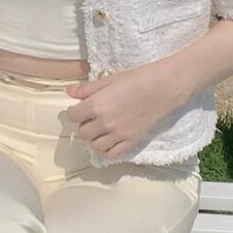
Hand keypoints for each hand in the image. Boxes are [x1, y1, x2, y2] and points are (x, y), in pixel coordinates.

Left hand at [63, 59, 191, 159]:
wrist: (163, 87)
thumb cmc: (136, 79)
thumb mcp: (109, 80)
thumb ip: (87, 89)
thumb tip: (69, 92)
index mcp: (97, 105)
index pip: (73, 116)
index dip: (73, 112)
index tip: (79, 108)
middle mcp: (105, 122)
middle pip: (82, 133)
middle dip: (84, 125)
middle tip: (91, 117)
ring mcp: (119, 134)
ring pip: (94, 146)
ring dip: (94, 138)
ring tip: (100, 128)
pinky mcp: (131, 141)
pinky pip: (111, 154)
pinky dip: (106, 149)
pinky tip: (109, 139)